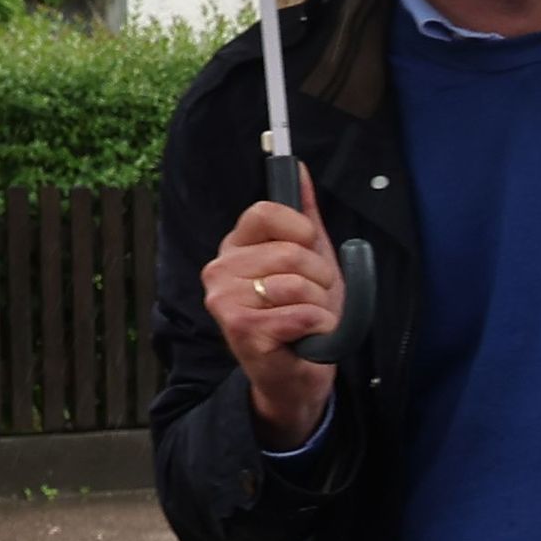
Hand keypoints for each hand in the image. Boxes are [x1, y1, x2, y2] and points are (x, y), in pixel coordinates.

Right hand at [204, 187, 341, 444]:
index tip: (309, 248)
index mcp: (235, 247)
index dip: (300, 230)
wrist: (298, 373)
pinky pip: (302, 314)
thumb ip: (304, 214)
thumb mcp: (312, 258)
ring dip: (320, 305)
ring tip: (307, 319)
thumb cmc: (303, 314)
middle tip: (312, 298)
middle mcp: (220, 270)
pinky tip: (305, 337)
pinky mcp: (240, 331)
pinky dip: (319, 327)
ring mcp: (224, 301)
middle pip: (291, 252)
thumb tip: (297, 167)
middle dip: (320, 277)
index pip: (264, 212)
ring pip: (298, 285)